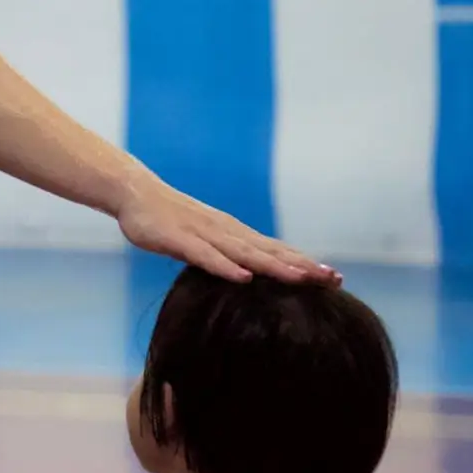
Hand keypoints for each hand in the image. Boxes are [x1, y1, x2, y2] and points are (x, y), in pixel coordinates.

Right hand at [116, 173, 341, 285]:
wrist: (137, 193)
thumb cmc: (170, 220)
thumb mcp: (205, 241)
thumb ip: (227, 257)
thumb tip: (250, 277)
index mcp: (235, 234)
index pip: (277, 251)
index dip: (305, 264)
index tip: (335, 278)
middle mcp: (227, 232)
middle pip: (271, 252)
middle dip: (302, 267)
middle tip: (333, 279)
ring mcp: (204, 235)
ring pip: (245, 254)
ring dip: (274, 267)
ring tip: (301, 279)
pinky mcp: (180, 240)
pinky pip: (206, 257)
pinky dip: (226, 267)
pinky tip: (243, 278)